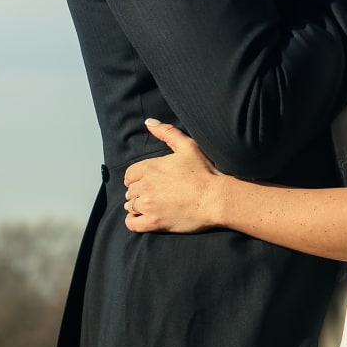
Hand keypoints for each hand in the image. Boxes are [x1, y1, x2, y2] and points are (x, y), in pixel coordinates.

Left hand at [122, 119, 223, 233]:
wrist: (216, 198)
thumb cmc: (204, 172)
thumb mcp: (188, 146)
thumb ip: (167, 132)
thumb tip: (149, 122)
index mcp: (151, 168)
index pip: (130, 174)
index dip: (136, 177)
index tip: (145, 181)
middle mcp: (146, 186)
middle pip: (130, 190)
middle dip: (138, 191)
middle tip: (151, 193)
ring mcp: (149, 205)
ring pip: (130, 206)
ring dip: (136, 205)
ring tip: (149, 205)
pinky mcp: (155, 222)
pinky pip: (132, 224)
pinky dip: (132, 221)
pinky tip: (139, 218)